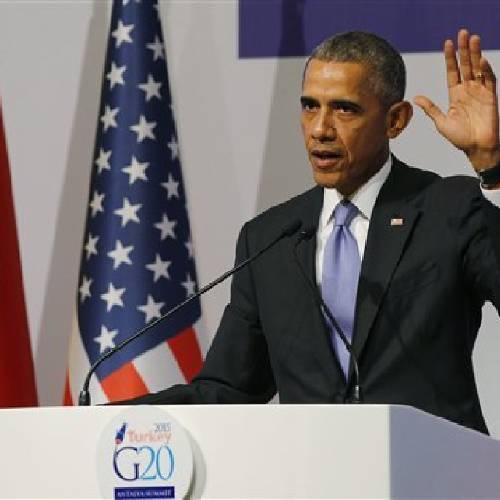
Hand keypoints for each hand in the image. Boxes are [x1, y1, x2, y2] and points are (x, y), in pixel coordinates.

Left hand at [414, 29, 499, 170]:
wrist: (475, 148)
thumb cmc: (459, 138)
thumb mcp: (441, 122)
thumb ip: (431, 108)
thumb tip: (415, 98)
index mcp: (455, 95)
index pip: (452, 71)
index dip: (450, 58)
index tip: (447, 43)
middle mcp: (468, 90)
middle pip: (466, 65)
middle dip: (464, 49)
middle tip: (463, 32)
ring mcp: (480, 92)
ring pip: (478, 68)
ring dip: (476, 54)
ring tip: (473, 38)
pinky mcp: (490, 97)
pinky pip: (489, 80)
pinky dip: (486, 70)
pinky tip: (481, 60)